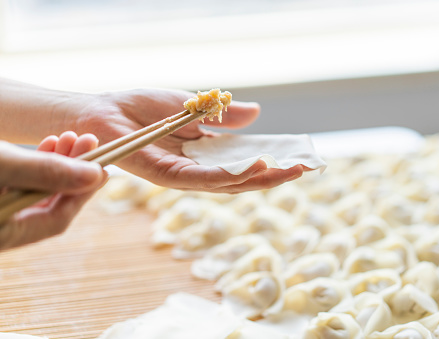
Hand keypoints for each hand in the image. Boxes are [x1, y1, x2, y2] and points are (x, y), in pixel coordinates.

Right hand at [0, 132, 105, 249]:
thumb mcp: (2, 166)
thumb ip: (46, 172)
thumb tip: (95, 176)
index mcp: (2, 235)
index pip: (57, 220)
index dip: (84, 193)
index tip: (103, 168)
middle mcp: (2, 226)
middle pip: (49, 204)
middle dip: (73, 171)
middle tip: (90, 142)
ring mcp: (0, 210)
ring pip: (37, 190)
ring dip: (58, 162)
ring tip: (72, 137)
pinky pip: (22, 182)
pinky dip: (38, 163)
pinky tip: (52, 142)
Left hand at [74, 88, 303, 192]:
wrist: (103, 111)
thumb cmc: (142, 107)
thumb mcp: (193, 106)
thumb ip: (222, 114)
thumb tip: (256, 114)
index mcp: (204, 151)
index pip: (244, 158)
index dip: (272, 158)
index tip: (299, 156)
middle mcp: (198, 168)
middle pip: (242, 176)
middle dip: (274, 174)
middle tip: (304, 168)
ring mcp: (184, 175)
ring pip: (228, 183)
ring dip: (259, 178)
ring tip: (288, 170)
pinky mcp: (168, 177)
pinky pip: (204, 179)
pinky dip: (230, 176)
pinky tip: (255, 168)